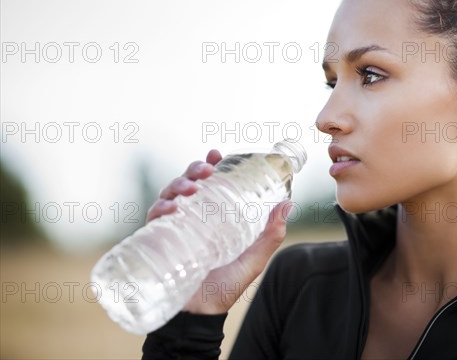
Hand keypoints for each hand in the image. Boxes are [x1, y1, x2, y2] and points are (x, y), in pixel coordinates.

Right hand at [146, 149, 289, 314]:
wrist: (202, 315)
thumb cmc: (226, 286)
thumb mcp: (253, 258)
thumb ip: (270, 235)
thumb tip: (288, 205)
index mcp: (212, 217)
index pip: (208, 184)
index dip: (208, 165)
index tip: (216, 154)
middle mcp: (191, 218)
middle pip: (187, 184)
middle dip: (193, 171)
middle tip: (205, 171)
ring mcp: (174, 229)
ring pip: (169, 196)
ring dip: (177, 185)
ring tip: (189, 189)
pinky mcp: (158, 242)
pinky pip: (154, 219)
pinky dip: (160, 209)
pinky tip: (171, 209)